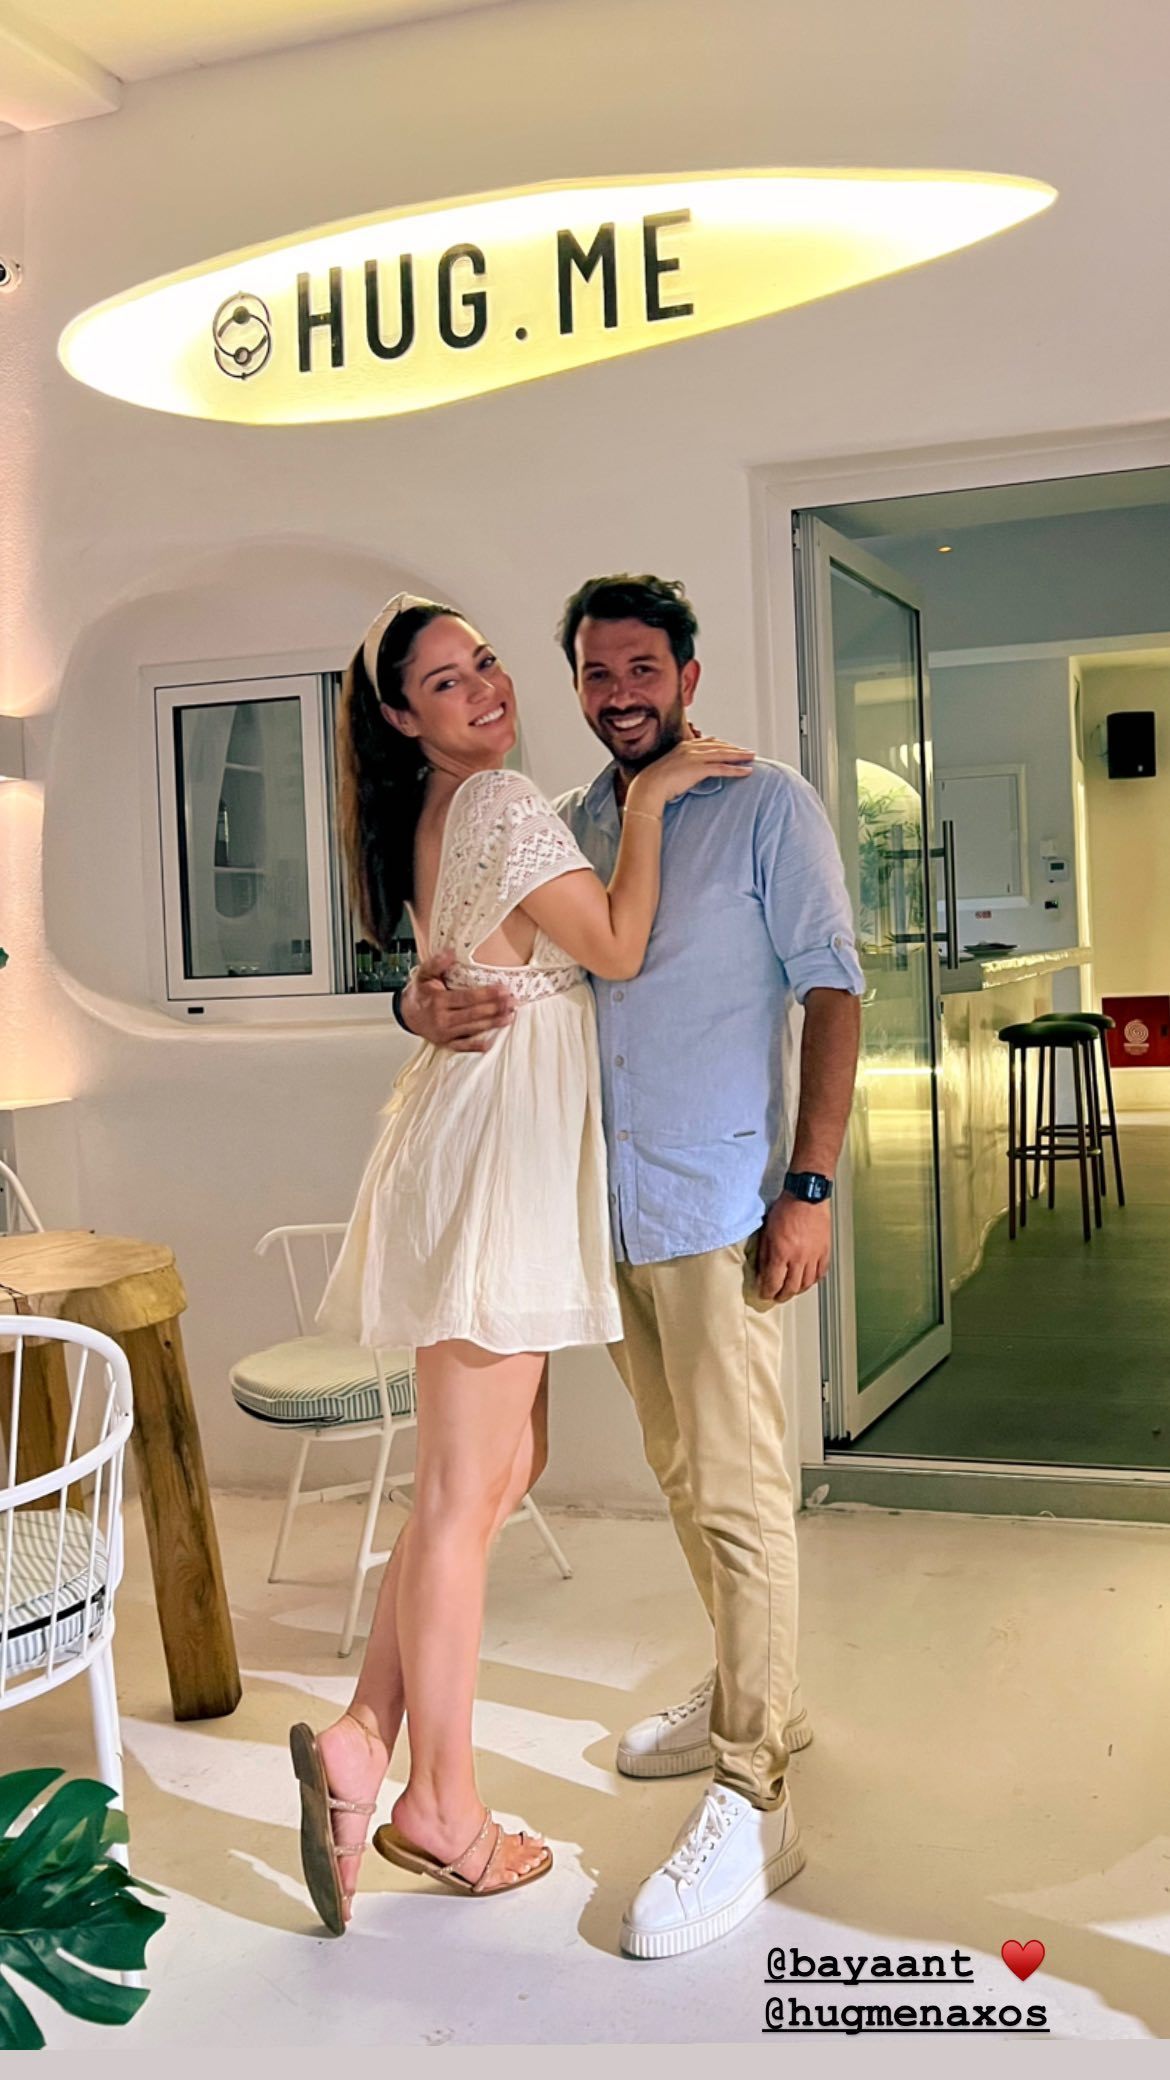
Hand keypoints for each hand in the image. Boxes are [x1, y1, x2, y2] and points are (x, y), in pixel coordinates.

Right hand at [399, 949, 513, 1052]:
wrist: (407, 1014)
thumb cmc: (420, 993)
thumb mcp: (424, 974)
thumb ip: (436, 963)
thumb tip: (450, 952)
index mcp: (437, 1001)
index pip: (466, 998)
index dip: (486, 994)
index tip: (502, 989)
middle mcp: (441, 1019)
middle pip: (473, 1014)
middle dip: (495, 1008)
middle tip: (512, 1002)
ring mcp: (444, 1033)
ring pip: (472, 1029)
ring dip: (492, 1024)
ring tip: (509, 1017)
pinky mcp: (445, 1043)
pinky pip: (462, 1046)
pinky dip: (475, 1046)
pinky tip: (489, 1044)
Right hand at [627, 734, 754, 815]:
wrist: (648, 787)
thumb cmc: (654, 782)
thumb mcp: (668, 769)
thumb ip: (679, 767)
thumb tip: (683, 774)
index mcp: (683, 746)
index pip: (707, 742)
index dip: (722, 745)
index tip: (731, 748)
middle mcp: (691, 748)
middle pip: (719, 746)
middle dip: (734, 748)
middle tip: (748, 752)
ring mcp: (695, 757)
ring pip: (723, 754)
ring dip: (739, 756)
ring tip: (752, 758)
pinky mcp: (699, 768)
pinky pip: (722, 768)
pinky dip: (736, 769)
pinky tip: (747, 772)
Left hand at [755, 1193, 832, 1302]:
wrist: (807, 1196)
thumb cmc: (785, 1209)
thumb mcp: (767, 1232)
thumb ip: (764, 1255)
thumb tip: (762, 1272)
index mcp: (782, 1253)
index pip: (773, 1282)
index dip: (767, 1292)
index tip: (764, 1293)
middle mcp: (799, 1258)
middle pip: (791, 1288)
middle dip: (782, 1296)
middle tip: (777, 1296)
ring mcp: (814, 1256)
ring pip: (807, 1283)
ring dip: (798, 1290)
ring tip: (791, 1291)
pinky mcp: (825, 1251)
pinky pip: (820, 1273)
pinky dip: (813, 1280)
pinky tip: (808, 1281)